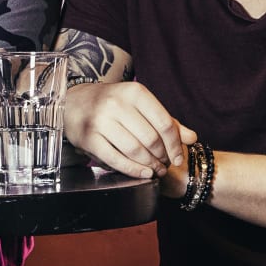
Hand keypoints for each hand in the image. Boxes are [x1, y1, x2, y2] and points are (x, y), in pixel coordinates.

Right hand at [64, 81, 197, 182]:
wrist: (74, 102)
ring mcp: (100, 121)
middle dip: (162, 157)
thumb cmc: (113, 104)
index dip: (175, 145)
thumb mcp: (140, 105)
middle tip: (165, 165)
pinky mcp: (88, 138)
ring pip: (134, 150)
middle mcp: (116, 104)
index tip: (179, 157)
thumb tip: (192, 138)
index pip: (164, 123)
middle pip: (150, 139)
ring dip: (149, 165)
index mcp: (134, 92)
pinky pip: (115, 159)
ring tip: (155, 170)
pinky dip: (133, 170)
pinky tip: (144, 173)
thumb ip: (167, 121)